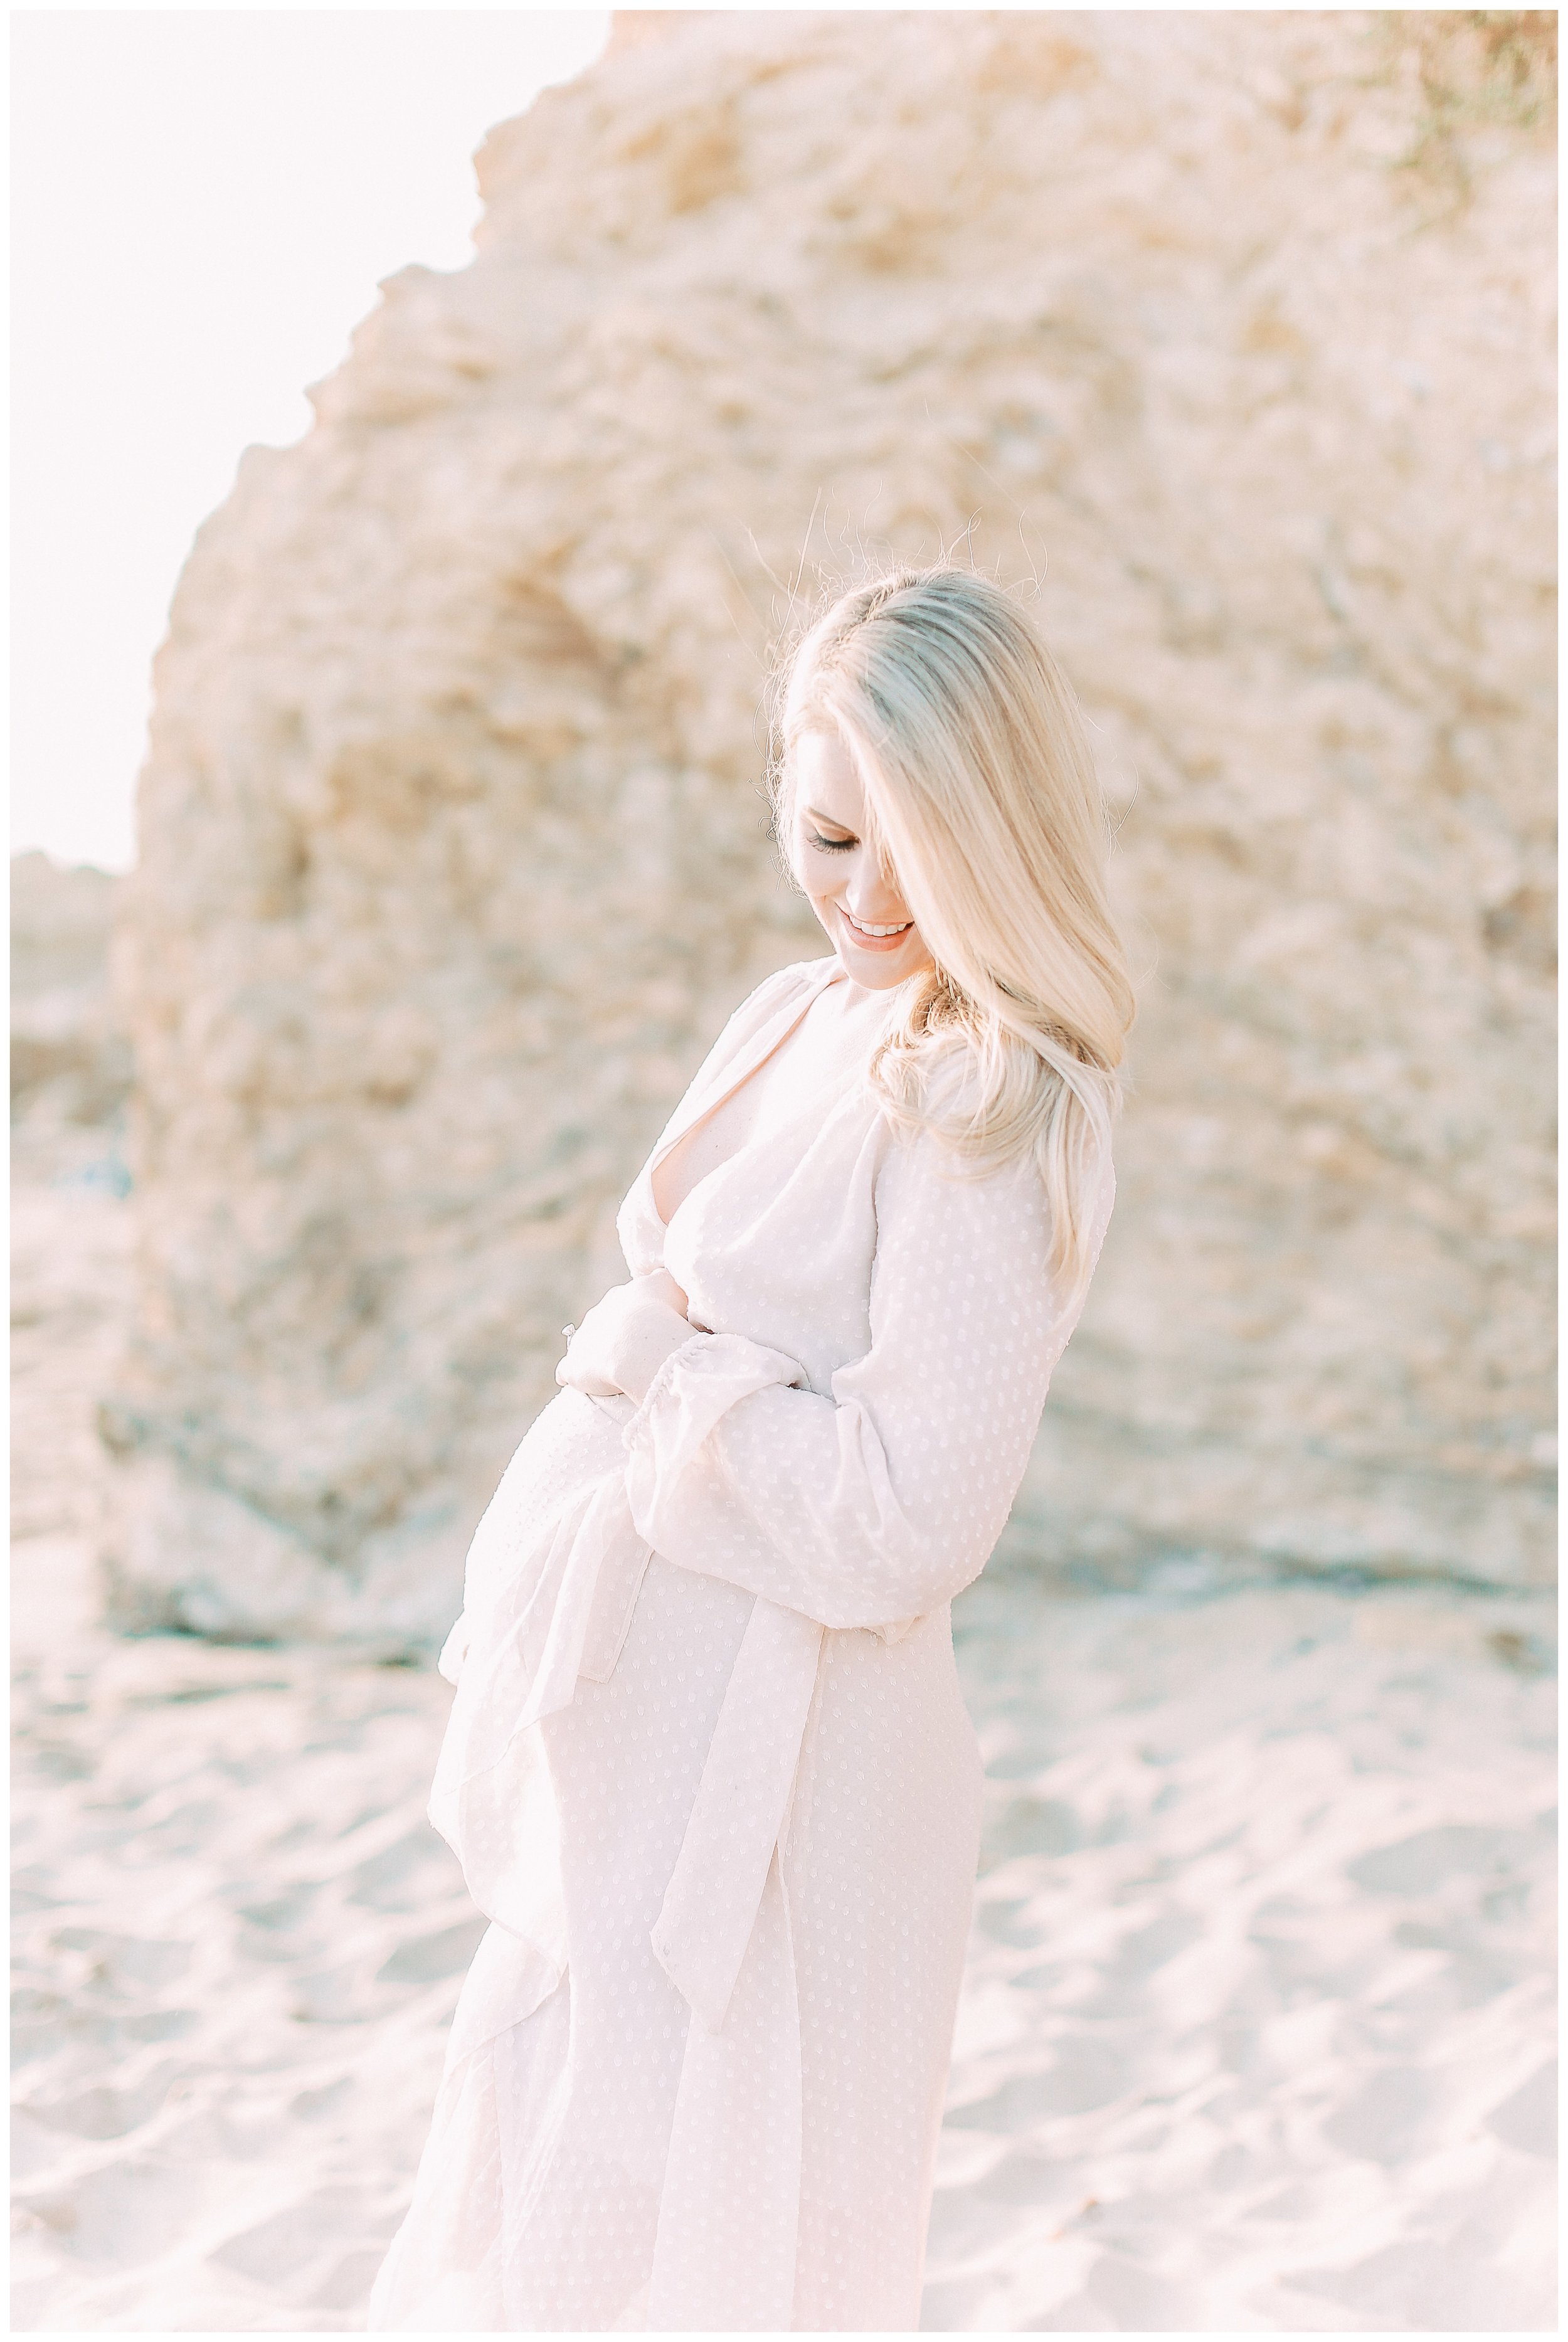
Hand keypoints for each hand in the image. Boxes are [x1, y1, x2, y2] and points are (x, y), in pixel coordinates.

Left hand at [556, 1273, 692, 1403]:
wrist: (642, 1343)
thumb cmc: (671, 1320)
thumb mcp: (682, 1294)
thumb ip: (681, 1294)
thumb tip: (690, 1302)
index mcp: (629, 1293)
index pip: (634, 1299)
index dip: (645, 1313)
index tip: (657, 1326)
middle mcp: (603, 1309)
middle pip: (609, 1317)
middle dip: (621, 1331)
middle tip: (640, 1350)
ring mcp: (585, 1336)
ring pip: (588, 1340)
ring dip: (598, 1352)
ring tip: (614, 1369)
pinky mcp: (574, 1364)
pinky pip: (568, 1370)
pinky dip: (573, 1375)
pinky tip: (578, 1384)